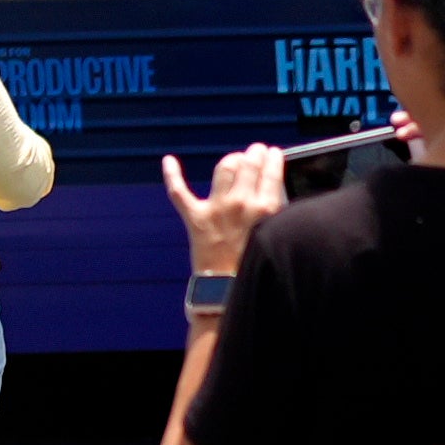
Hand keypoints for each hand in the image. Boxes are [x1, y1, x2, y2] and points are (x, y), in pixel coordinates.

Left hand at [161, 142, 288, 278]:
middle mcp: (241, 204)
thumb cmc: (256, 266)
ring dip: (231, 160)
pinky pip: (179, 192)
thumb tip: (272, 189)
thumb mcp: (275, 236)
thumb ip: (275, 211)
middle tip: (255, 152)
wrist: (229, 292)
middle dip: (253, 153)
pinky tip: (169, 161)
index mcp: (265, 208)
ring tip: (235, 161)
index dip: (271, 157)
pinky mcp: (196, 218)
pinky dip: (172, 174)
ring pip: (224, 168)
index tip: (272, 153)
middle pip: (248, 162)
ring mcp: (217, 209)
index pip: (270, 169)